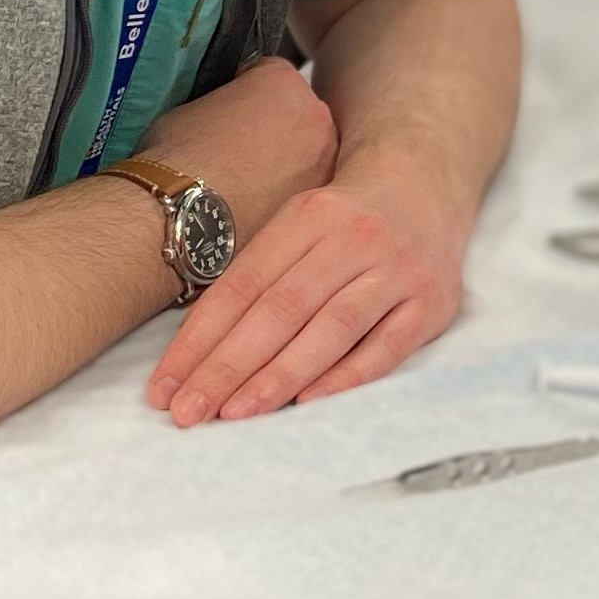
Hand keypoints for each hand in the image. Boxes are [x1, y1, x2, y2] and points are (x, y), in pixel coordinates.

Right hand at [133, 57, 337, 246]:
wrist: (184, 211)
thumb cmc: (181, 157)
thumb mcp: (192, 105)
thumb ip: (225, 100)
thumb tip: (224, 114)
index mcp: (282, 79)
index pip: (270, 74)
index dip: (247, 93)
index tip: (232, 111)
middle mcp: (314, 113)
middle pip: (297, 113)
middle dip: (274, 127)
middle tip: (241, 149)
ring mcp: (323, 158)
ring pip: (306, 152)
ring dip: (285, 161)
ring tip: (247, 180)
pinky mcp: (318, 198)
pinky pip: (302, 185)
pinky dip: (285, 190)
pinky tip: (255, 201)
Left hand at [144, 154, 471, 424]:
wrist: (427, 184)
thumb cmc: (346, 218)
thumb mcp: (298, 222)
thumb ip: (259, 275)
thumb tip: (197, 350)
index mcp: (309, 216)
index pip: (243, 286)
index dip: (199, 339)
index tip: (165, 387)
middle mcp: (355, 239)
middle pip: (281, 310)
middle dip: (227, 366)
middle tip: (188, 411)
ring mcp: (398, 270)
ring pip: (331, 329)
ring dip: (278, 376)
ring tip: (234, 414)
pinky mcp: (433, 303)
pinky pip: (386, 348)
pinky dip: (345, 376)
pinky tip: (306, 401)